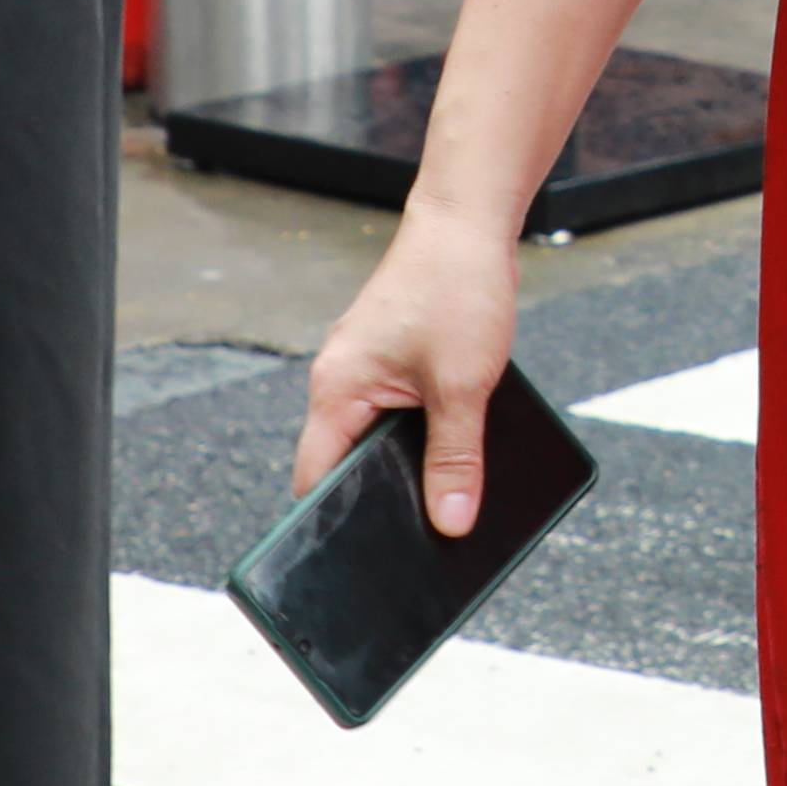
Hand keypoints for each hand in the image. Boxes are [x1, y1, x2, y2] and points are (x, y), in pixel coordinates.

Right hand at [299, 207, 520, 537]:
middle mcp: (342, 384)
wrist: (470, 223)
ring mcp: (369, 372)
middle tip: (415, 545)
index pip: (315, 480)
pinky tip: (459, 455)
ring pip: (380, 440)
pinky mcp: (397, 362)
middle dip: (380, 501)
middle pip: (349, 465)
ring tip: (444, 502)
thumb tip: (450, 521)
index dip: (334, 523)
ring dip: (410, 466)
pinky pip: (403, 415)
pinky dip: (426, 436)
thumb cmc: (456, 287)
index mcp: (337, 391)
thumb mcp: (464, 385)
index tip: (358, 563)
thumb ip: (455, 458)